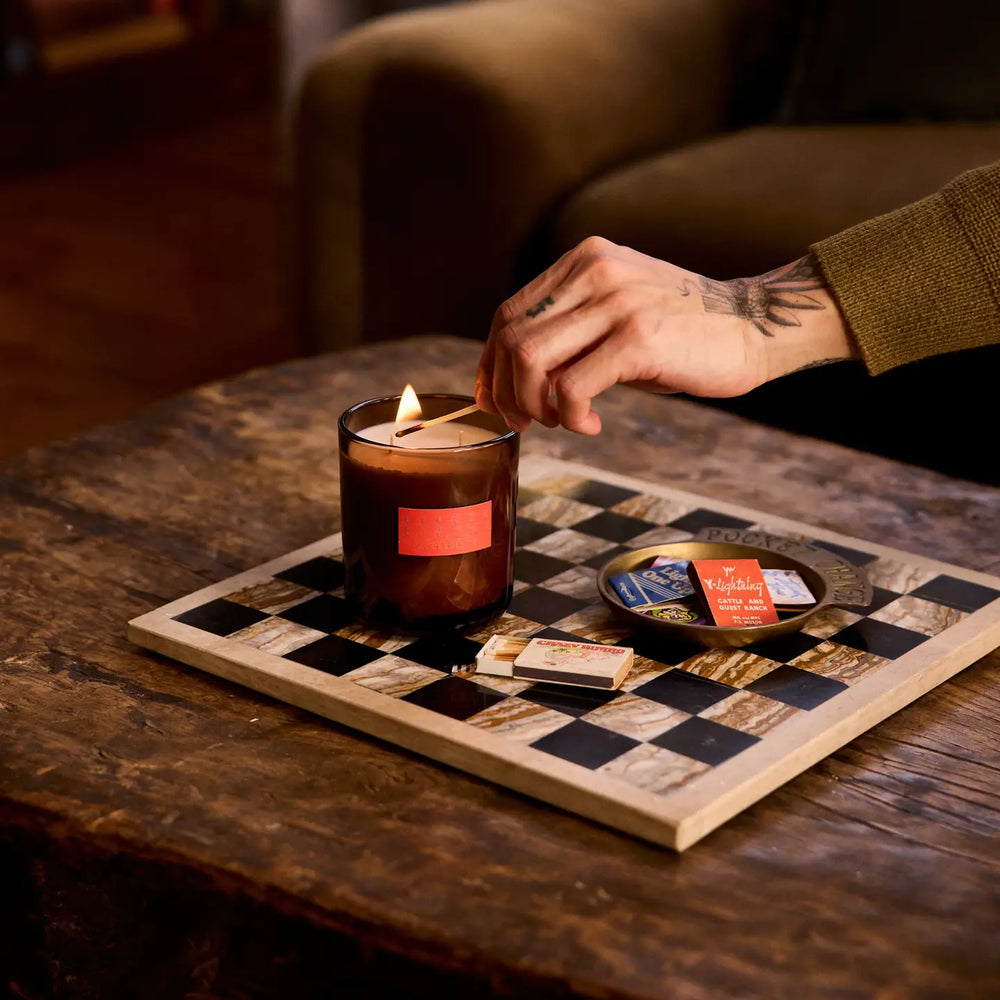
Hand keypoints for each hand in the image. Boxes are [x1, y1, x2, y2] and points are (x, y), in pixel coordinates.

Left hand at [475, 237, 855, 433]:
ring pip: (531, 361)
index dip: (490, 365)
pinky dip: (570, 416)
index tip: (494, 401)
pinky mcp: (638, 337)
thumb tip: (514, 375)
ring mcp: (617, 301)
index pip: (508, 314)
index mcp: (584, 260)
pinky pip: (571, 387)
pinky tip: (591, 425)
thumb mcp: (619, 312)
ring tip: (564, 422)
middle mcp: (594, 270)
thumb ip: (572, 328)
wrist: (756, 327)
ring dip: (536, 406)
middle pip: (511, 338)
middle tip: (530, 422)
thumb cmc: (684, 331)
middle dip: (507, 393)